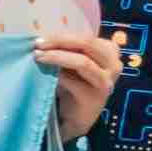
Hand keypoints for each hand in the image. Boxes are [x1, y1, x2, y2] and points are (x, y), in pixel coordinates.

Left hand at [33, 22, 131, 142]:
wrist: (76, 115)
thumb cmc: (73, 83)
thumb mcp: (72, 61)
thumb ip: (66, 48)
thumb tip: (43, 36)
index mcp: (109, 50)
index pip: (86, 36)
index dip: (62, 35)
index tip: (41, 38)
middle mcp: (113, 64)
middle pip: (87, 44)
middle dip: (59, 41)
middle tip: (38, 44)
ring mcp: (106, 82)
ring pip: (82, 62)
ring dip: (57, 57)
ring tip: (38, 57)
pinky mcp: (95, 97)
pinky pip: (74, 81)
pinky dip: (57, 75)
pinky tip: (44, 74)